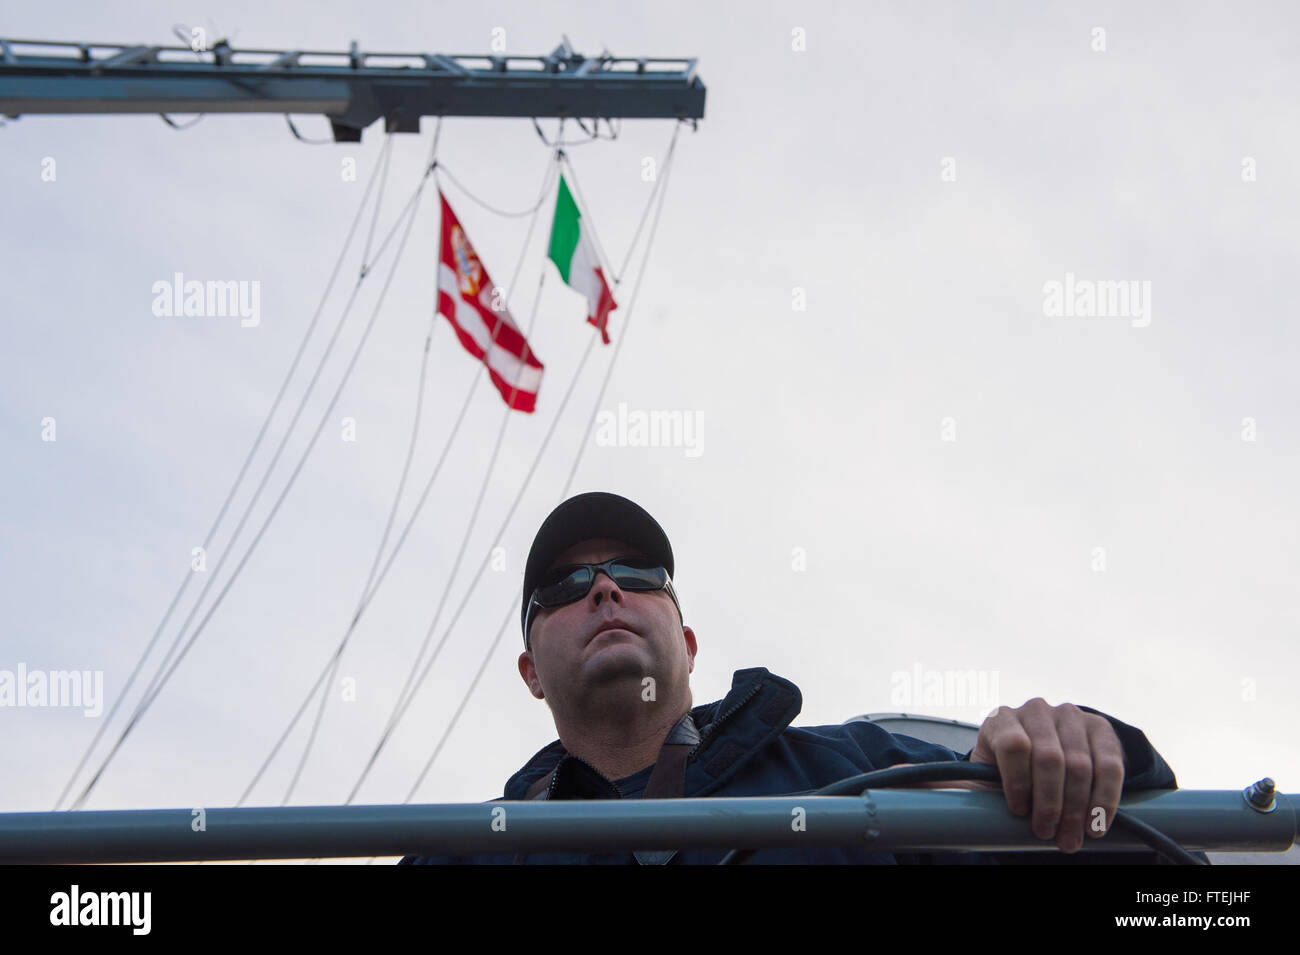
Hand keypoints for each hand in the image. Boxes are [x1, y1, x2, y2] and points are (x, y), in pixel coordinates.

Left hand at [893, 699, 1126, 852]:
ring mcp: (1071, 715)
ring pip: (1081, 763)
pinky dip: (1106, 797)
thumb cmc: (1008, 776)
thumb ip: (941, 781)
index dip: (1018, 783)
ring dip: (1079, 808)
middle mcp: (1035, 710)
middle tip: (1049, 837)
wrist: (1052, 763)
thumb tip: (893, 775)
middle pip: (1050, 757)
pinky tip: (1098, 823)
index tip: (1017, 813)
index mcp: (999, 720)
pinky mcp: (1101, 729)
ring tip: (1071, 838)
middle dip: (1051, 804)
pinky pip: (1111, 764)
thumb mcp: (977, 778)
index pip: (1011, 744)